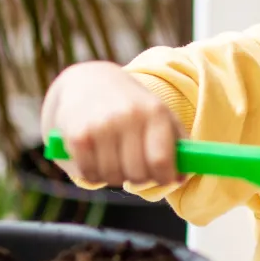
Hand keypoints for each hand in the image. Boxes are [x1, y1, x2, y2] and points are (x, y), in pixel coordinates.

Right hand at [41, 61, 185, 186]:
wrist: (87, 82)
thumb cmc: (131, 107)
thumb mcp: (160, 116)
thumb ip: (178, 146)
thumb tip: (181, 179)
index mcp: (155, 112)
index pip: (162, 162)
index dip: (164, 178)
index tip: (161, 177)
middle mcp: (128, 117)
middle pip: (137, 174)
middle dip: (138, 178)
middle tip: (134, 166)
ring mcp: (101, 126)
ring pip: (112, 177)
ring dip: (114, 176)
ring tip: (114, 159)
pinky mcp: (78, 136)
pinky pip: (89, 175)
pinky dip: (93, 174)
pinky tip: (95, 158)